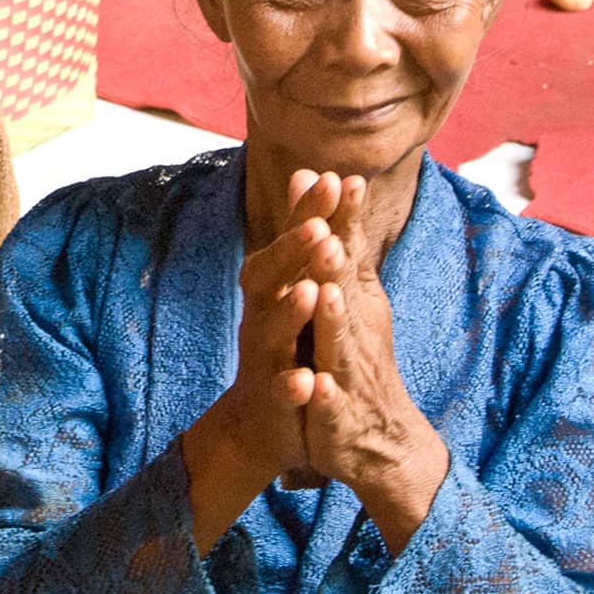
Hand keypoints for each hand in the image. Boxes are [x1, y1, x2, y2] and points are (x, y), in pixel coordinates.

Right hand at [182, 171, 345, 550]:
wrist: (262, 421)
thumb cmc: (287, 343)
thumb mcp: (295, 281)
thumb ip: (301, 233)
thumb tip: (307, 172)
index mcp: (273, 287)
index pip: (289, 241)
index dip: (306, 213)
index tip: (331, 179)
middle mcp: (261, 314)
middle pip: (270, 277)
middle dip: (293, 253)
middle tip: (319, 229)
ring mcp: (264, 355)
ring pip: (272, 330)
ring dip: (289, 311)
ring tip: (310, 292)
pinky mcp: (272, 397)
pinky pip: (279, 390)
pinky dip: (292, 385)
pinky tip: (307, 381)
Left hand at [301, 173, 447, 549]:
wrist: (377, 443)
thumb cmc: (351, 358)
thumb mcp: (341, 295)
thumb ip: (326, 238)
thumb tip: (309, 174)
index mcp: (353, 303)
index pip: (349, 258)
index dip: (347, 222)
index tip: (345, 178)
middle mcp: (356, 333)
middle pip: (347, 294)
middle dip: (337, 264)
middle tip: (330, 232)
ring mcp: (349, 376)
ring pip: (340, 346)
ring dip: (334, 321)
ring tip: (326, 296)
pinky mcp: (337, 418)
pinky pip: (330, 406)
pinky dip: (323, 395)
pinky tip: (315, 386)